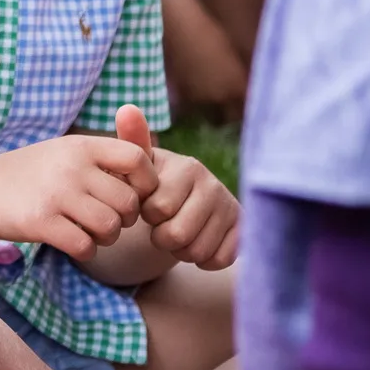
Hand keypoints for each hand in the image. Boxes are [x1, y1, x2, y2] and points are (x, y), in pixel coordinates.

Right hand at [0, 133, 157, 259]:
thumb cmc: (31, 173)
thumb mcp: (65, 152)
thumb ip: (102, 158)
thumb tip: (150, 175)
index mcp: (80, 145)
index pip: (137, 160)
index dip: (146, 183)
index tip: (133, 195)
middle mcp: (70, 166)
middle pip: (128, 202)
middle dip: (124, 219)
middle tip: (107, 220)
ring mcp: (55, 194)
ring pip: (110, 228)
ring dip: (106, 238)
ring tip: (89, 232)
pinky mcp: (41, 222)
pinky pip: (85, 247)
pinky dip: (85, 251)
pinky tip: (72, 242)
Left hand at [117, 104, 239, 268]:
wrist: (184, 200)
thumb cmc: (155, 180)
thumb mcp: (140, 163)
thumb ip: (133, 140)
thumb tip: (127, 108)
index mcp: (188, 166)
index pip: (157, 209)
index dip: (146, 215)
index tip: (148, 203)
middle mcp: (214, 185)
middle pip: (177, 235)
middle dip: (161, 236)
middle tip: (161, 224)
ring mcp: (231, 208)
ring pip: (197, 251)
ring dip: (181, 250)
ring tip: (178, 232)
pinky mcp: (243, 231)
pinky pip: (218, 260)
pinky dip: (202, 260)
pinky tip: (197, 241)